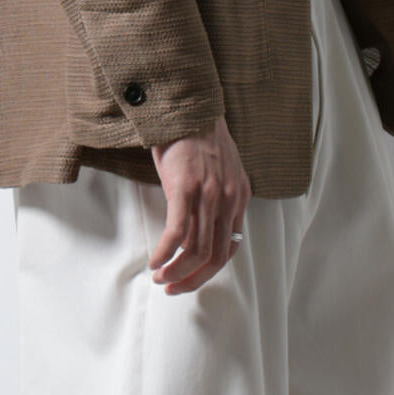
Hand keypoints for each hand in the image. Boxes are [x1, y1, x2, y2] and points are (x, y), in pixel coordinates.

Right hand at [148, 114, 250, 294]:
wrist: (185, 106)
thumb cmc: (198, 135)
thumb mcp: (221, 168)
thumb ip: (220, 194)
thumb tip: (204, 223)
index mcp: (239, 195)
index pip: (230, 247)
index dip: (211, 270)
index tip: (193, 278)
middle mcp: (228, 199)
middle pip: (215, 256)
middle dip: (193, 279)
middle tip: (174, 288)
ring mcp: (208, 195)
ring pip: (196, 250)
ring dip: (176, 271)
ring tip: (160, 278)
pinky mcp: (184, 189)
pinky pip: (176, 234)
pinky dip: (165, 254)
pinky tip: (154, 262)